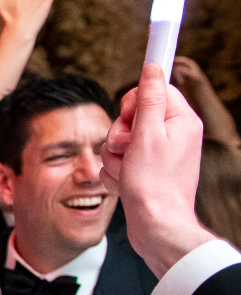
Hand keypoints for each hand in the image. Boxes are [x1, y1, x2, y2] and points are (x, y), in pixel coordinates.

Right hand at [102, 63, 213, 276]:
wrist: (156, 226)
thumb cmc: (154, 184)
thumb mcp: (149, 134)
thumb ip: (150, 98)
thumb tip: (154, 68)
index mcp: (180, 122)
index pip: (154, 90)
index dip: (135, 101)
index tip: (129, 106)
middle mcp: (172, 136)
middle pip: (132, 116)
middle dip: (120, 134)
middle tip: (127, 150)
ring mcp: (157, 155)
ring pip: (120, 140)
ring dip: (115, 157)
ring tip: (127, 172)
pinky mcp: (144, 172)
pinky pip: (118, 161)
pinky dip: (116, 172)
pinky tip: (126, 185)